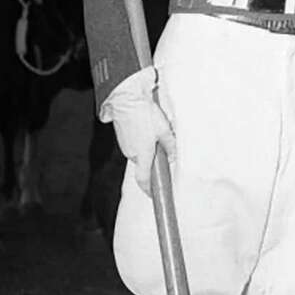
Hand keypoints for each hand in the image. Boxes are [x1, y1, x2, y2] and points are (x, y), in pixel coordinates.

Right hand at [102, 67, 175, 195]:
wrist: (126, 99)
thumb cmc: (145, 114)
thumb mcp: (165, 130)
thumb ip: (170, 145)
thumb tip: (172, 156)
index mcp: (142, 155)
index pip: (144, 180)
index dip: (148, 190)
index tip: (154, 195)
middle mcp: (132, 153)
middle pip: (144, 164)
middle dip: (153, 161)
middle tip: (163, 152)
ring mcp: (125, 145)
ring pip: (139, 153)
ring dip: (147, 148)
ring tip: (155, 133)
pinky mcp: (122, 137)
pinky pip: (133, 144)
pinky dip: (141, 141)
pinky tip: (146, 128)